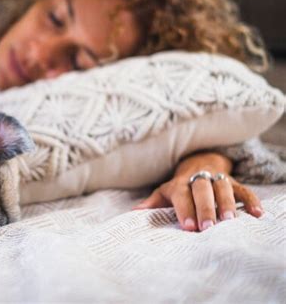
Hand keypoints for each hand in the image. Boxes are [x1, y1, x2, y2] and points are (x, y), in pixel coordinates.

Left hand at [132, 152, 262, 231]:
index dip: (185, 210)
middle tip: (208, 228)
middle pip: (202, 190)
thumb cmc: (180, 186)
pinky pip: (244, 189)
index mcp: (180, 183)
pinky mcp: (234, 182)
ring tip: (229, 221)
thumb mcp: (165, 192)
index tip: (188, 227)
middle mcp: (198, 179)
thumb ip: (152, 203)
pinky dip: (251, 200)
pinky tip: (257, 214)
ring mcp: (217, 179)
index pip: (181, 195)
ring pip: (222, 187)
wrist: (199, 161)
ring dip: (226, 203)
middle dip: (205, 209)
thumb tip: (133, 213)